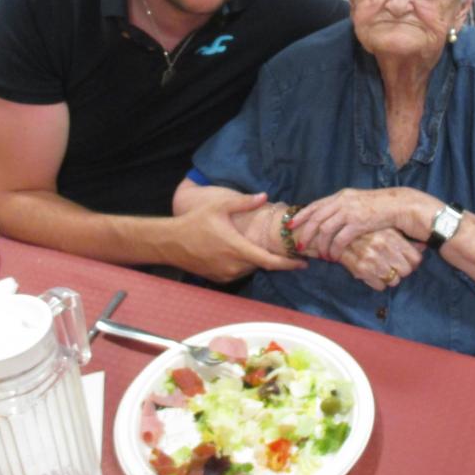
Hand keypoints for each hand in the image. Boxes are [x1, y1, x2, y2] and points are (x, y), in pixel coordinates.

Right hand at [176, 192, 306, 282]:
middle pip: (262, 263)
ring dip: (257, 259)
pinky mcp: (219, 278)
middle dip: (274, 257)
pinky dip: (245, 263)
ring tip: (262, 246)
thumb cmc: (195, 222)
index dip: (289, 263)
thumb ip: (244, 202)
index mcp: (238, 249)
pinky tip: (243, 251)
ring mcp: (226, 274)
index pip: (270, 261)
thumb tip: (265, 196)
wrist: (170, 243)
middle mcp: (234, 266)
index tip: (303, 262)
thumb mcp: (219, 207)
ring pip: (250, 268)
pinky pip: (239, 272)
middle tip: (284, 247)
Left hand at [288, 188, 406, 260]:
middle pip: (316, 218)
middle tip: (300, 245)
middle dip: (305, 233)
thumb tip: (327, 217)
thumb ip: (342, 207)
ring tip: (321, 256)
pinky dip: (335, 250)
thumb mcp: (356, 201)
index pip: (315, 205)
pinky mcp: (358, 224)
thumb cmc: (378, 206)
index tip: (289, 225)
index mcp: (340, 196)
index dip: (301, 216)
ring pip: (326, 230)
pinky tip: (334, 257)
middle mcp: (342, 202)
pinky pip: (340, 240)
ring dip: (321, 245)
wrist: (398, 205)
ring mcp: (350, 212)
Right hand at [338, 228, 423, 290]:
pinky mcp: (361, 269)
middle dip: (400, 270)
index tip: (405, 261)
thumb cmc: (364, 231)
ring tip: (380, 268)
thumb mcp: (385, 229)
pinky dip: (377, 283)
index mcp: (391, 235)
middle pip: (406, 271)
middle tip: (391, 266)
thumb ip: (405, 239)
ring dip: (388, 278)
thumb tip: (424, 247)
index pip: (416, 258)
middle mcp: (383, 246)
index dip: (412, 262)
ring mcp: (372, 259)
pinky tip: (371, 273)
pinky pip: (380, 286)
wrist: (335, 232)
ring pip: (394, 280)